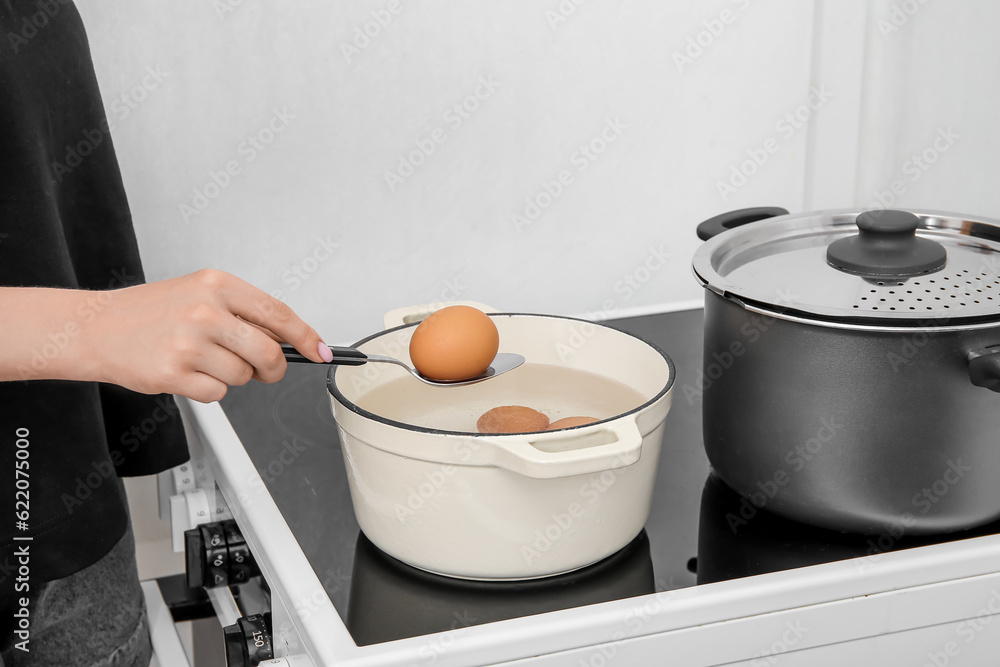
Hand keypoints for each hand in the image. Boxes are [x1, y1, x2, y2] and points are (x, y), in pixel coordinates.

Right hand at [81, 269, 327, 401]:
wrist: (96, 327)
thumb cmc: (150, 312)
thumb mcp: (199, 294)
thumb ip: (243, 313)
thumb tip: (289, 339)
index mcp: (217, 284)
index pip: (278, 313)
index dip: (306, 337)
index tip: (321, 351)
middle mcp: (205, 311)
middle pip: (268, 353)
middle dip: (273, 369)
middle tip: (266, 370)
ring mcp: (189, 343)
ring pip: (243, 377)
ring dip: (232, 377)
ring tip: (203, 360)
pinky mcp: (173, 373)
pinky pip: (217, 393)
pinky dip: (209, 390)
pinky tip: (187, 373)